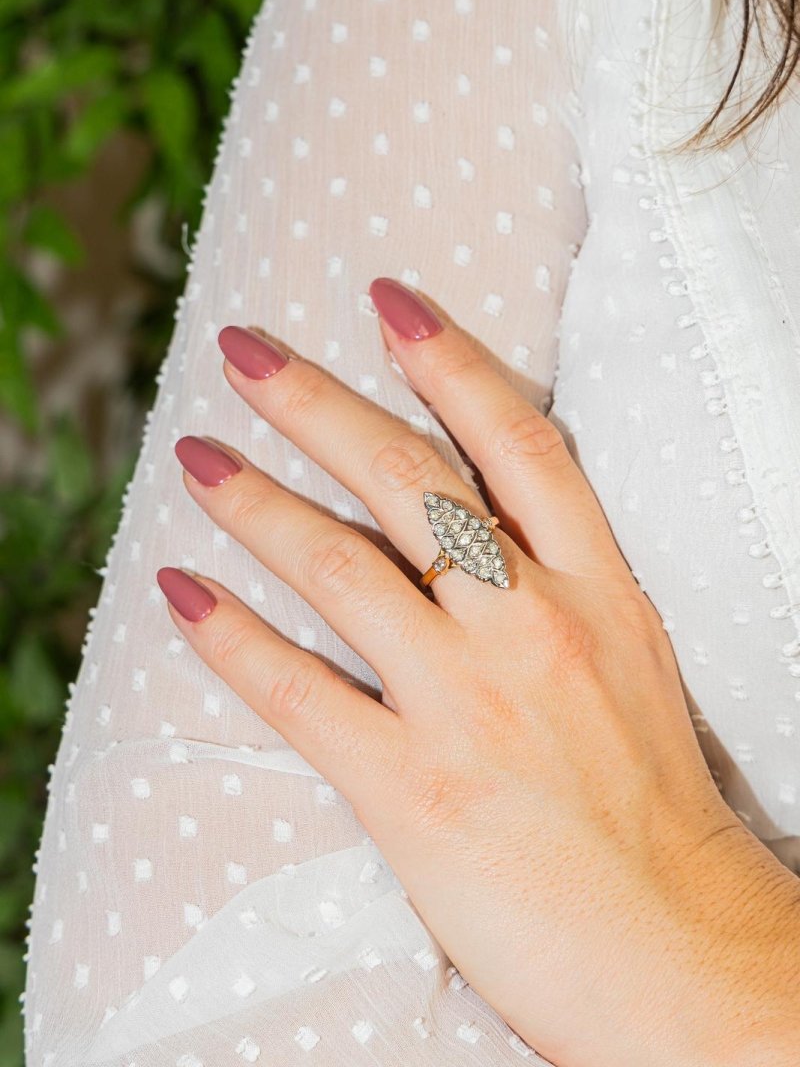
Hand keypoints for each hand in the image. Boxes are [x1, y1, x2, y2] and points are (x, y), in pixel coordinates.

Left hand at [157, 277, 799, 1066]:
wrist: (680, 952)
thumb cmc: (656, 810)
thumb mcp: (631, 665)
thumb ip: (557, 590)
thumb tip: (472, 533)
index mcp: (599, 593)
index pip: (519, 443)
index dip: (450, 358)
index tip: (387, 298)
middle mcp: (533, 629)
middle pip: (410, 482)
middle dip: (316, 403)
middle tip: (244, 349)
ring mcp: (471, 704)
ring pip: (341, 568)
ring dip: (254, 502)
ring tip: (193, 457)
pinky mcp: (414, 788)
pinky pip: (301, 693)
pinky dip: (230, 638)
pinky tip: (179, 591)